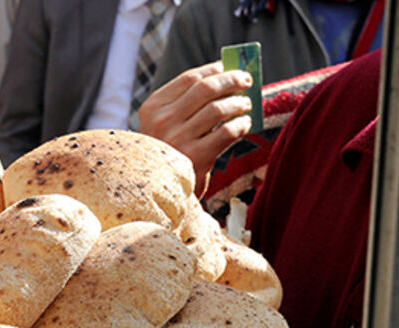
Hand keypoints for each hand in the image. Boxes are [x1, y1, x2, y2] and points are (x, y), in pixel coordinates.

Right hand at [138, 61, 253, 195]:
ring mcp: (178, 139)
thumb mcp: (164, 123)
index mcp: (152, 108)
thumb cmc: (168, 149)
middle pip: (206, 89)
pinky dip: (241, 124)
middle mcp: (162, 121)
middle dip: (231, 80)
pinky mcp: (196, 157)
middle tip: (246, 80)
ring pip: (219, 109)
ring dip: (239, 103)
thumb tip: (225, 75)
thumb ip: (186, 102)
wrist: (159, 189)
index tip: (229, 68)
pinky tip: (244, 124)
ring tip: (246, 105)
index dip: (214, 70)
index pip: (189, 79)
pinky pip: (227, 132)